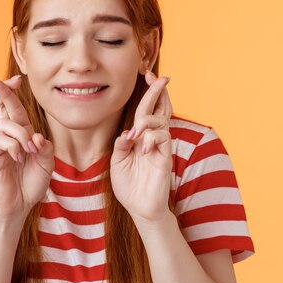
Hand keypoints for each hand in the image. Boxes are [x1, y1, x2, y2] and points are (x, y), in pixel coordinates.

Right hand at [0, 75, 54, 219]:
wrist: (20, 204)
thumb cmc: (32, 182)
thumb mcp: (47, 163)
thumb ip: (45, 148)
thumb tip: (36, 136)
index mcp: (24, 133)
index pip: (16, 108)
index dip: (14, 92)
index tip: (18, 78)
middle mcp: (11, 135)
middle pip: (3, 107)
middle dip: (2, 92)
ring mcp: (1, 144)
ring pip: (7, 125)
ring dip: (21, 134)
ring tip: (28, 151)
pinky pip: (2, 140)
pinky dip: (14, 146)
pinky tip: (19, 158)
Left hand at [110, 71, 173, 222]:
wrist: (139, 208)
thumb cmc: (128, 184)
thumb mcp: (117, 161)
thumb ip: (121, 145)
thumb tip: (127, 132)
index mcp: (140, 136)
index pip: (146, 109)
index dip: (148, 92)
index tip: (146, 74)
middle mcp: (153, 138)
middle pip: (160, 108)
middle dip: (158, 91)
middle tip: (158, 77)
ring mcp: (161, 147)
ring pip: (160, 121)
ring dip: (146, 122)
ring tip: (135, 136)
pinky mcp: (165, 158)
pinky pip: (163, 138)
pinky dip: (151, 139)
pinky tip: (142, 149)